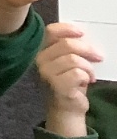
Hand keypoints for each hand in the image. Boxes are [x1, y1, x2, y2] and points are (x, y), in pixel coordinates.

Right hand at [36, 22, 102, 138]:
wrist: (65, 109)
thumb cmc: (68, 83)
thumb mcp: (66, 63)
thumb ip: (69, 49)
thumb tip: (84, 38)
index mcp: (41, 50)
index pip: (51, 32)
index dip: (67, 29)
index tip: (82, 33)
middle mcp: (40, 60)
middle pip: (66, 44)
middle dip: (87, 49)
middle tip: (98, 56)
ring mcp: (46, 73)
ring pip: (74, 59)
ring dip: (88, 67)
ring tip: (90, 75)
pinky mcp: (56, 85)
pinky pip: (77, 73)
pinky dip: (86, 76)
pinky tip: (87, 81)